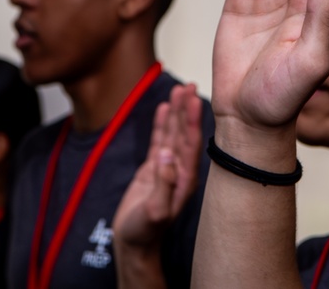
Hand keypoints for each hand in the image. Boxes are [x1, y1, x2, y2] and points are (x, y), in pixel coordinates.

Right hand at [113, 84, 202, 250]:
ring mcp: (168, 168)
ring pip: (173, 133)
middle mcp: (180, 170)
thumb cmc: (145, 232)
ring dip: (176, 112)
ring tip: (178, 90)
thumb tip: (167, 156)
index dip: (192, 120)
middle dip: (187, 109)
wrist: (134, 243)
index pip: (191, 143)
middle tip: (188, 85)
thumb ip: (163, 185)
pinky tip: (164, 108)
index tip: (194, 99)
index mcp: (185, 178)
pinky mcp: (154, 169)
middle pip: (184, 132)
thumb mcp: (154, 212)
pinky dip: (162, 124)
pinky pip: (159, 141)